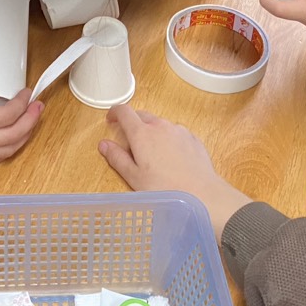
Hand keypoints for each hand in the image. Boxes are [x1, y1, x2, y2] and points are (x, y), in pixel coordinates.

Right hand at [0, 46, 43, 162]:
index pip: (6, 116)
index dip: (22, 103)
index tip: (27, 91)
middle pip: (13, 136)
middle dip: (31, 120)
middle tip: (38, 105)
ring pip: (8, 150)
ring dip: (25, 134)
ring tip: (32, 118)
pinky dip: (12, 145)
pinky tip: (15, 134)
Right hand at [98, 104, 250, 242]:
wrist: (203, 194)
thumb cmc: (164, 189)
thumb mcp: (134, 177)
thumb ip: (117, 158)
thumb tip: (103, 144)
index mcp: (142, 133)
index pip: (124, 111)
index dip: (114, 113)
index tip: (111, 120)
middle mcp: (160, 126)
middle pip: (141, 115)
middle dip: (132, 124)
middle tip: (129, 142)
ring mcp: (178, 130)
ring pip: (159, 124)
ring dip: (151, 132)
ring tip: (152, 154)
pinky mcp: (192, 138)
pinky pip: (175, 133)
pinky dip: (168, 139)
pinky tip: (171, 158)